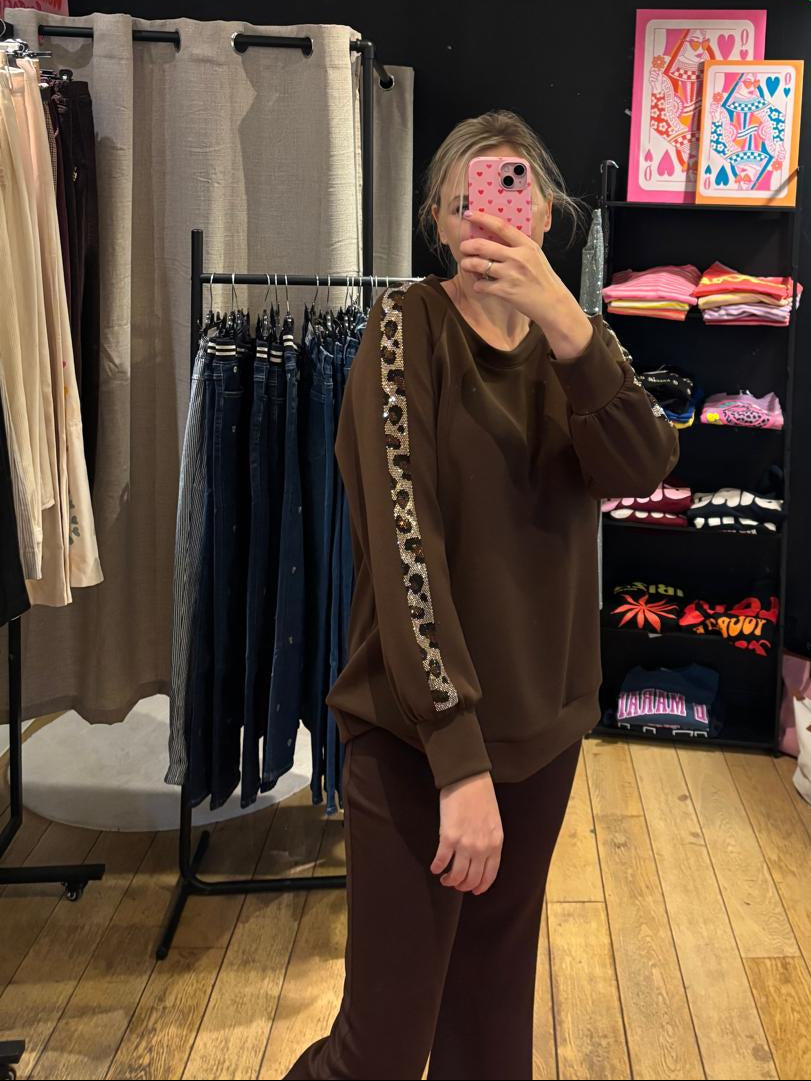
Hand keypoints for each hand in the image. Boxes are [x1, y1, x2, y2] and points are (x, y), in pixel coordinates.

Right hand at [431, 771, 503, 894]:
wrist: (468, 780)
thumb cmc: (481, 797)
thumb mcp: (494, 823)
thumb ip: (489, 841)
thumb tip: (480, 857)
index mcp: (495, 844)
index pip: (489, 875)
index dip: (480, 886)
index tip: (474, 891)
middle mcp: (481, 848)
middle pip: (472, 878)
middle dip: (463, 886)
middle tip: (456, 884)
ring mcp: (465, 844)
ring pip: (457, 875)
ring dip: (450, 880)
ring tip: (445, 878)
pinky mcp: (448, 837)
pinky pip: (441, 860)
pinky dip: (437, 867)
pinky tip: (435, 867)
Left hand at [459, 210, 593, 360]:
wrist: (552, 303)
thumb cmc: (543, 279)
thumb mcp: (535, 255)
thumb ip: (518, 246)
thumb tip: (496, 237)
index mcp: (526, 245)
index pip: (501, 226)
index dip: (483, 218)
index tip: (470, 215)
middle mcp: (518, 258)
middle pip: (483, 246)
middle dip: (468, 246)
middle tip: (464, 247)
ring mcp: (511, 275)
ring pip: (478, 265)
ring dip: (468, 264)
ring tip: (466, 265)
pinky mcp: (505, 291)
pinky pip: (482, 285)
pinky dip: (478, 284)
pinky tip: (481, 285)